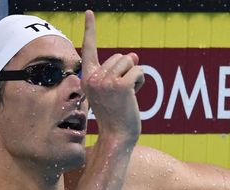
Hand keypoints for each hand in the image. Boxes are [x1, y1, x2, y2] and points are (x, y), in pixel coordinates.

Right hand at [81, 10, 143, 139]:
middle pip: (119, 56)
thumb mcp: (114, 90)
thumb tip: (134, 55)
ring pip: (130, 62)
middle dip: (127, 71)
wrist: (116, 138)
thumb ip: (119, 71)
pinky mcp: (121, 85)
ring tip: (127, 96)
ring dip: (135, 77)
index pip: (89, 48)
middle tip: (121, 94)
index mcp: (87, 78)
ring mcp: (106, 81)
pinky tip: (134, 97)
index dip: (90, 29)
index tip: (89, 12)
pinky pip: (139, 71)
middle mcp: (93, 77)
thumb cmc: (115, 116)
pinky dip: (141, 82)